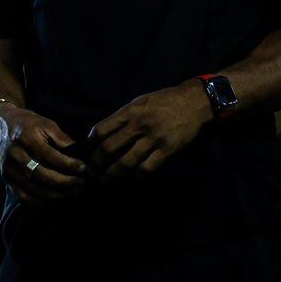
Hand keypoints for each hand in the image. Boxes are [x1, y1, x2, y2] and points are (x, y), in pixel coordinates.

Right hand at [0, 104, 87, 201]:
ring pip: (35, 190)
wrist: (0, 126)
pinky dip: (43, 202)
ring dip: (58, 195)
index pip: (50, 157)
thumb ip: (63, 139)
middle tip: (81, 182)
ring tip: (73, 191)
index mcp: (26, 138)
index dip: (69, 165)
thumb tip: (82, 155)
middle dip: (66, 182)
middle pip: (43, 175)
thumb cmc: (29, 124)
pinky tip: (56, 197)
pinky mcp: (7, 180)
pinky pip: (26, 198)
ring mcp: (9, 170)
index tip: (84, 168)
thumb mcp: (47, 124)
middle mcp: (15, 155)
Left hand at [89, 83, 209, 182]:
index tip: (86, 150)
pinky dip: (137, 174)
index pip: (102, 129)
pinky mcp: (167, 150)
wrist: (193, 102)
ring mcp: (153, 138)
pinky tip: (133, 175)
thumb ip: (123, 116)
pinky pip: (147, 168)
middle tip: (91, 172)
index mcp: (130, 111)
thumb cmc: (163, 101)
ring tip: (106, 180)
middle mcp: (139, 125)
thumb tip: (103, 132)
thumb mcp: (140, 101)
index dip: (90, 142)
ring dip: (112, 174)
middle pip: (109, 148)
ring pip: (126, 162)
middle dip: (96, 163)